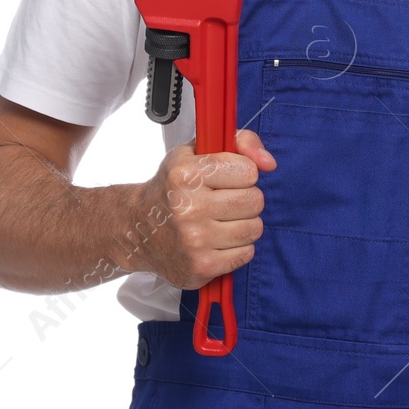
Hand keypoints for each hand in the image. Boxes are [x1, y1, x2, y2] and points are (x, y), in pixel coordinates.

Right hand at [133, 129, 276, 289]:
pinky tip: (218, 241)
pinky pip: (246, 253)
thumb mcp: (197, 151)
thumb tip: (269, 162)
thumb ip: (240, 142)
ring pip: (254, 228)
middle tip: (224, 201)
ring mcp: (195, 240)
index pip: (248, 171)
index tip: (226, 178)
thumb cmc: (173, 189)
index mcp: (186, 175)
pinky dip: (237, 248)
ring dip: (243, 224)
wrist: (138, 230)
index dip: (243, 173)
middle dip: (245, 199)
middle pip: (255, 201)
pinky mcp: (202, 266)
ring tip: (221, 221)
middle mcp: (189, 208)